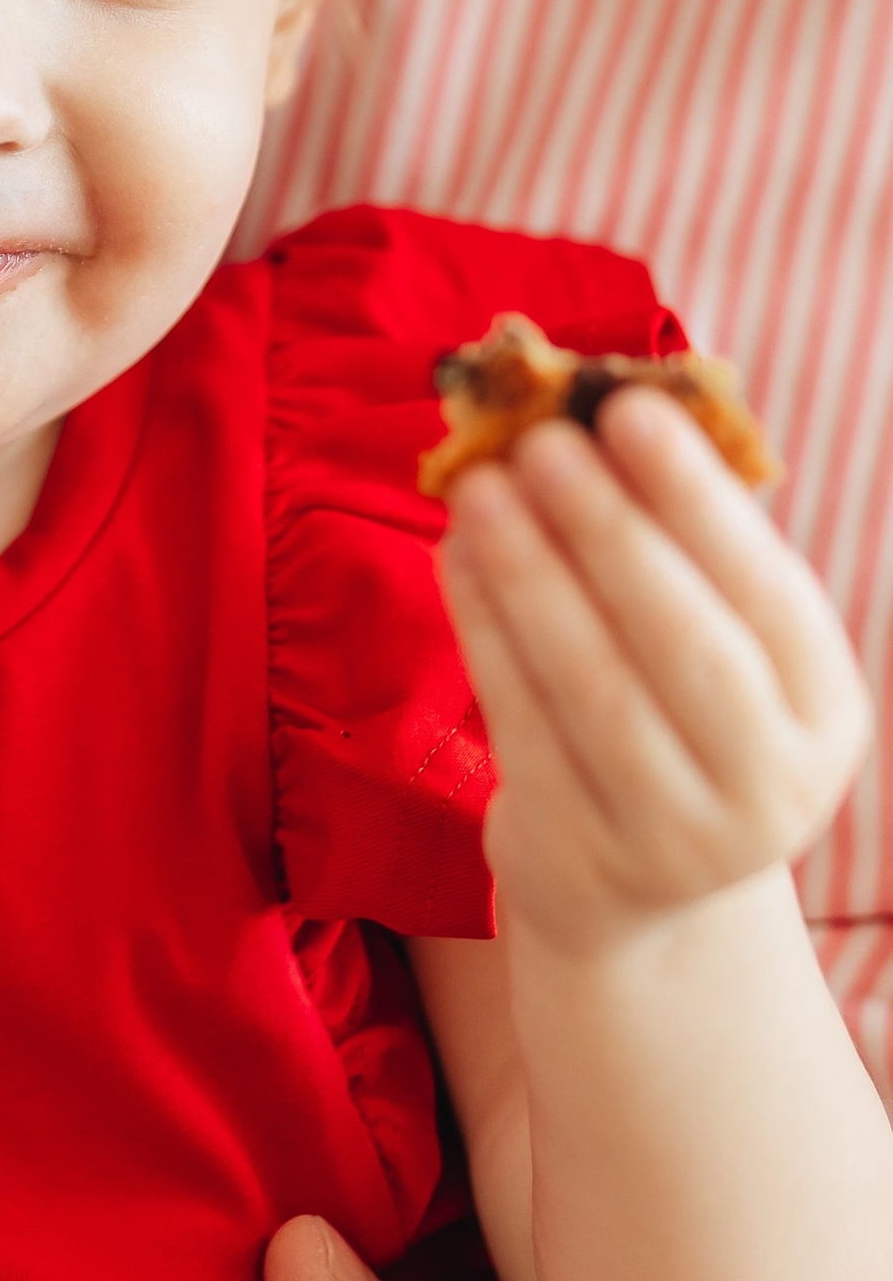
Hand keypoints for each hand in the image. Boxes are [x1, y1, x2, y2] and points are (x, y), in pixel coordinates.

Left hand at [436, 390, 867, 948]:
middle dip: (607, 529)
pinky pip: (523, 726)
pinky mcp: (582, 858)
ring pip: (594, 688)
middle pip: (684, 644)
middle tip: (539, 439)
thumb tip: (585, 397)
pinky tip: (457, 555)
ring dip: (529, 573)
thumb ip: (671, 533)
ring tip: (478, 485)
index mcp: (823, 708)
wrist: (636, 883)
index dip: (696, 498)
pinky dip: (485, 630)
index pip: (769, 590)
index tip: (628, 407)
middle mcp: (771, 785)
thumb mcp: (710, 633)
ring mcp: (677, 838)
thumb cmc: (671, 705)